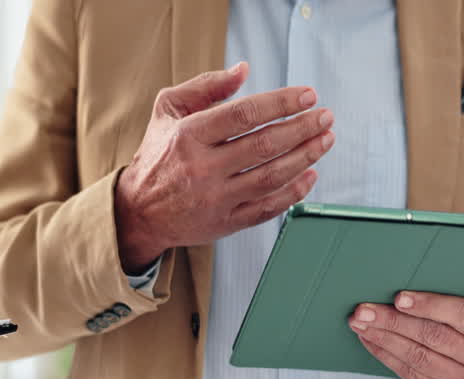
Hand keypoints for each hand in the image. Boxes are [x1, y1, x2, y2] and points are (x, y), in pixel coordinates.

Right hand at [115, 61, 334, 271]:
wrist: (139, 210)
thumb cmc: (158, 155)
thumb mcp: (168, 111)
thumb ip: (205, 87)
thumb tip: (243, 70)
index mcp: (189, 135)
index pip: (244, 114)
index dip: (281, 103)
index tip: (307, 96)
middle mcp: (202, 168)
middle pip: (264, 145)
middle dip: (302, 128)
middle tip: (325, 117)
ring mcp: (215, 198)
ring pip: (271, 176)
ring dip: (305, 157)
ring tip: (325, 140)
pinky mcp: (225, 223)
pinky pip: (267, 208)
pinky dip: (294, 193)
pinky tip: (310, 175)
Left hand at [348, 281, 463, 378]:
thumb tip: (453, 253)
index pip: (463, 315)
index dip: (429, 305)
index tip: (399, 297)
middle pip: (435, 338)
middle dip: (394, 322)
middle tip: (364, 309)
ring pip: (418, 358)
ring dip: (384, 339)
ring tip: (360, 322)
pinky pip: (410, 375)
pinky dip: (385, 355)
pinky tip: (370, 339)